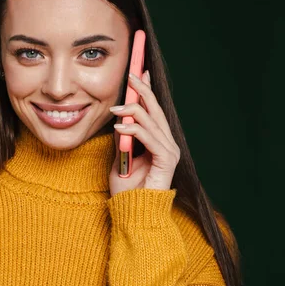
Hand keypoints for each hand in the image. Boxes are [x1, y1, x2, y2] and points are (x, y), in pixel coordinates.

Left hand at [108, 70, 180, 196]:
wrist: (133, 213)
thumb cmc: (126, 190)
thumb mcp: (119, 158)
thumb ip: (122, 139)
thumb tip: (118, 120)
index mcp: (158, 142)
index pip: (153, 111)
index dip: (147, 91)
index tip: (139, 73)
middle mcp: (167, 143)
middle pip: (156, 111)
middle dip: (143, 91)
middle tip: (132, 75)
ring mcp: (169, 151)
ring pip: (153, 122)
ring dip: (133, 111)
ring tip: (115, 108)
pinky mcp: (166, 160)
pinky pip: (151, 139)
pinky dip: (135, 130)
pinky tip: (120, 127)